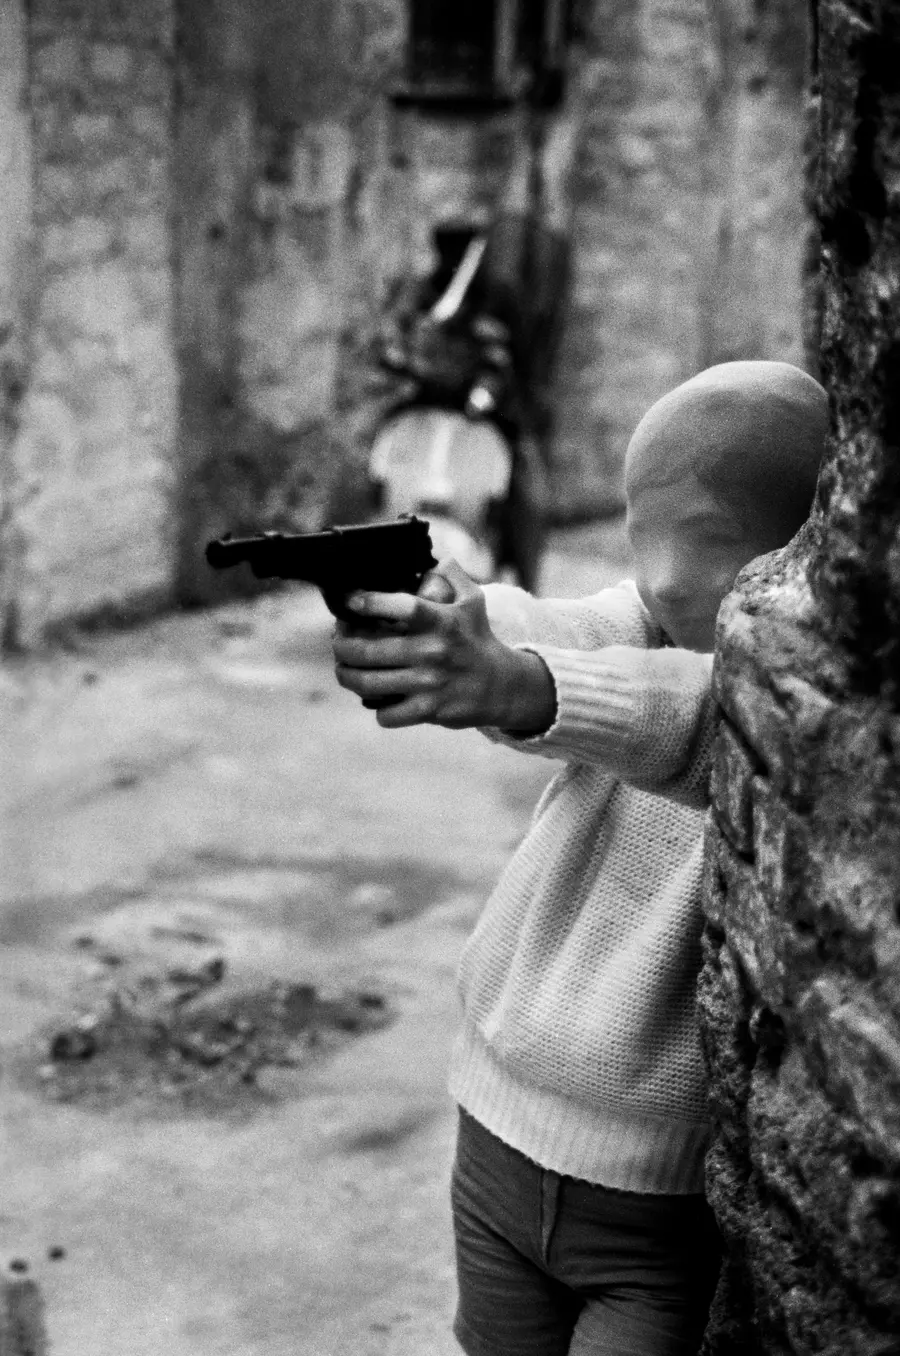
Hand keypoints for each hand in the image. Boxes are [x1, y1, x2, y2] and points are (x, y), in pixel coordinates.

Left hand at [332, 559, 553, 730]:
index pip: (403, 607)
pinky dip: (377, 709)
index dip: (371, 602)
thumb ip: (452, 574)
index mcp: (441, 621)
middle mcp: (432, 651)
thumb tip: (434, 557)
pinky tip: (378, 699)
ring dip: (347, 676)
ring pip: (368, 683)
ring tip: (344, 669)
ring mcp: (429, 683)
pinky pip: (386, 714)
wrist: (501, 686)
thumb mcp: (472, 601)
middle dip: (342, 647)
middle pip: (369, 650)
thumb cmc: (478, 640)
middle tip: (338, 643)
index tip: (350, 601)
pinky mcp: (429, 710)